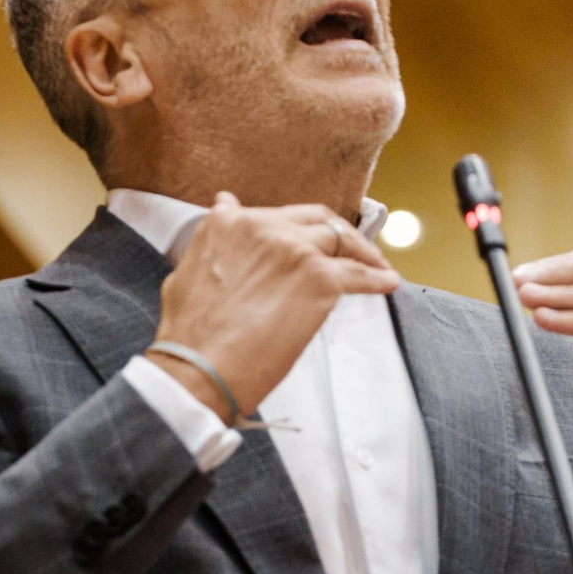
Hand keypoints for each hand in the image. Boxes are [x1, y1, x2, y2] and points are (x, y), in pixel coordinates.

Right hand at [153, 192, 401, 423]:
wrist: (200, 370)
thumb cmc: (190, 336)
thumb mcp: (186, 272)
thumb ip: (214, 236)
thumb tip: (224, 203)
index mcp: (228, 223)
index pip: (278, 216)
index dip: (298, 229)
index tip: (310, 239)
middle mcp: (263, 227)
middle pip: (316, 220)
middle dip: (337, 233)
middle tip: (352, 249)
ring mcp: (294, 251)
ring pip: (341, 240)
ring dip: (363, 253)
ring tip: (375, 267)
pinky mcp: (320, 279)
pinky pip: (359, 275)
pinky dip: (377, 279)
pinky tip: (386, 284)